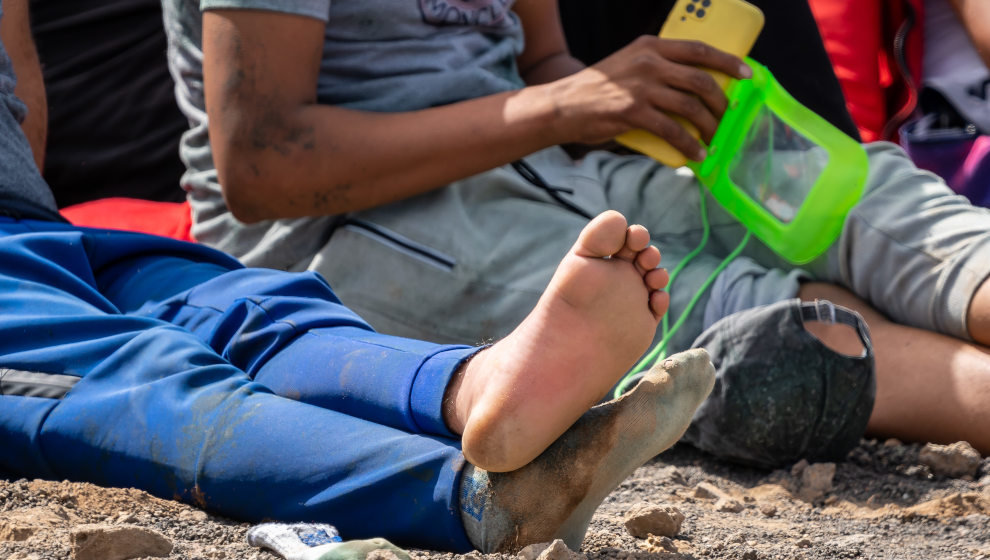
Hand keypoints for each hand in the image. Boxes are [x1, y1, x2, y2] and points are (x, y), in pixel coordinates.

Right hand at [544, 36, 750, 158]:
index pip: (699, 49)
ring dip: (710, 126)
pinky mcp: (634, 112)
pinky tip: (697, 155)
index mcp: (650, 46)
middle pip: (701, 80)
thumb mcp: (627, 65)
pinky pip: (673, 131)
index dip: (728, 61)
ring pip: (691, 106)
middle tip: (729, 117)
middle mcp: (649, 62)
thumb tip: (689, 91)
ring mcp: (642, 87)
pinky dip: (690, 145)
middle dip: (722, 102)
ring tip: (716, 140)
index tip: (747, 74)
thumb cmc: (596, 90)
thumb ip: (654, 69)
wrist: (563, 106)